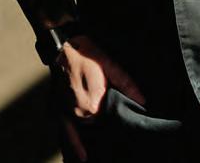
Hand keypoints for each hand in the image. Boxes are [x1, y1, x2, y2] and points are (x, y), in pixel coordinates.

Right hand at [51, 34, 145, 160]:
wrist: (63, 47)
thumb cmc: (87, 55)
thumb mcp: (111, 66)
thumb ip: (126, 84)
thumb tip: (142, 100)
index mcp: (92, 105)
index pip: (110, 122)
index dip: (119, 124)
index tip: (129, 132)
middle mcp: (78, 114)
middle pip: (96, 129)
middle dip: (105, 133)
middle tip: (119, 144)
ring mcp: (66, 114)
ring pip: (80, 135)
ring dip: (87, 145)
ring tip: (94, 156)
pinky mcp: (57, 111)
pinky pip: (64, 133)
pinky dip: (70, 146)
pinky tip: (78, 157)